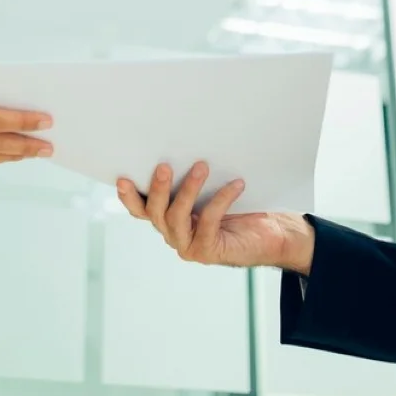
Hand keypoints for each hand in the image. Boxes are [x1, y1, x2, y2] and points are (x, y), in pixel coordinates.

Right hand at [116, 161, 313, 272]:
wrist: (273, 234)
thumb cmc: (242, 206)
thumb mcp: (213, 188)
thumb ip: (195, 177)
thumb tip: (187, 144)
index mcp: (169, 219)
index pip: (142, 209)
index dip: (129, 197)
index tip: (122, 178)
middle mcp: (174, 234)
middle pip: (155, 212)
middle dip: (158, 188)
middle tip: (165, 166)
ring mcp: (189, 245)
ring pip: (176, 217)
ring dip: (188, 190)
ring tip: (201, 166)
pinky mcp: (208, 251)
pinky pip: (208, 221)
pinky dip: (221, 199)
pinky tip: (236, 185)